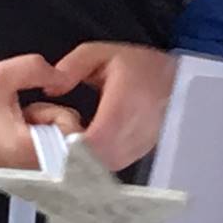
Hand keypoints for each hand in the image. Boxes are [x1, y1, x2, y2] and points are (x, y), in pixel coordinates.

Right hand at [0, 54, 79, 170]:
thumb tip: (65, 76)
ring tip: (17, 125)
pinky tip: (18, 136)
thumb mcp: (0, 75)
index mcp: (29, 150)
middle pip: (71, 142)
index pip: (73, 132)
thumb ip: (37, 69)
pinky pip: (51, 157)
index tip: (32, 108)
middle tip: (23, 116)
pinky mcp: (26, 178)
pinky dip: (40, 143)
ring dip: (45, 131)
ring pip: (62, 149)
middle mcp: (34, 171)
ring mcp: (31, 178)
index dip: (57, 113)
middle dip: (51, 122)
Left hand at [53, 42, 177, 171]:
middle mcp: (134, 130)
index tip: (56, 135)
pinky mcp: (140, 153)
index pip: (94, 140)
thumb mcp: (100, 54)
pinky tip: (87, 148)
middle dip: (72, 155)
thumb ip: (72, 67)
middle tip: (55, 143)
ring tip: (70, 144)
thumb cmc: (137, 66)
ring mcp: (139, 146)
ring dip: (84, 160)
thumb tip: (50, 88)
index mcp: (124, 104)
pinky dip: (97, 161)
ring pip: (104, 167)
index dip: (70, 144)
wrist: (172, 79)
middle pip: (96, 160)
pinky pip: (113, 165)